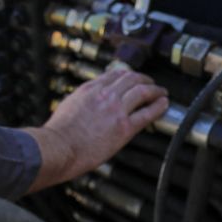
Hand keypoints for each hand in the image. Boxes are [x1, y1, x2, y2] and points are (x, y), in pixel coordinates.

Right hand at [24, 65, 168, 191]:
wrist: (58, 147)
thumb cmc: (58, 133)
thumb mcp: (67, 106)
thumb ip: (80, 101)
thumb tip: (83, 104)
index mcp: (89, 89)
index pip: (113, 74)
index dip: (126, 74)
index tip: (132, 78)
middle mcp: (104, 95)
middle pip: (131, 78)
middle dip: (143, 78)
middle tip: (150, 83)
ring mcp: (115, 109)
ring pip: (142, 91)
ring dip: (155, 89)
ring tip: (161, 92)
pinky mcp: (124, 127)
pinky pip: (147, 113)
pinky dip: (158, 106)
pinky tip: (164, 103)